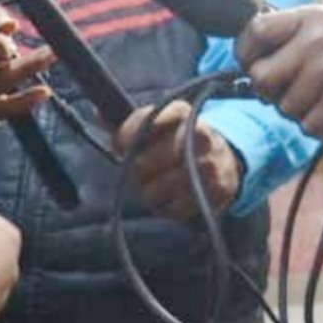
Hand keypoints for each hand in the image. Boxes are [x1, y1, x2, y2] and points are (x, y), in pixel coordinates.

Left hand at [113, 98, 243, 223]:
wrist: (226, 157)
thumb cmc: (178, 141)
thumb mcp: (157, 124)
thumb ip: (126, 121)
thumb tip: (96, 113)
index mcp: (183, 112)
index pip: (146, 120)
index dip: (126, 135)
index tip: (120, 145)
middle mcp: (201, 134)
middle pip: (146, 161)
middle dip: (136, 170)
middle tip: (139, 171)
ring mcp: (211, 164)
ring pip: (157, 190)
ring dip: (149, 192)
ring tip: (154, 186)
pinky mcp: (219, 190)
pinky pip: (175, 210)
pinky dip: (167, 209)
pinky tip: (170, 198)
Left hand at [235, 7, 322, 138]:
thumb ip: (292, 38)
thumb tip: (250, 65)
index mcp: (308, 18)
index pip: (254, 33)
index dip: (245, 55)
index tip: (255, 67)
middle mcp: (315, 41)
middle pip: (261, 78)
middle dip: (272, 93)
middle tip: (292, 92)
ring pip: (285, 107)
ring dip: (301, 112)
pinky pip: (309, 125)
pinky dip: (320, 126)